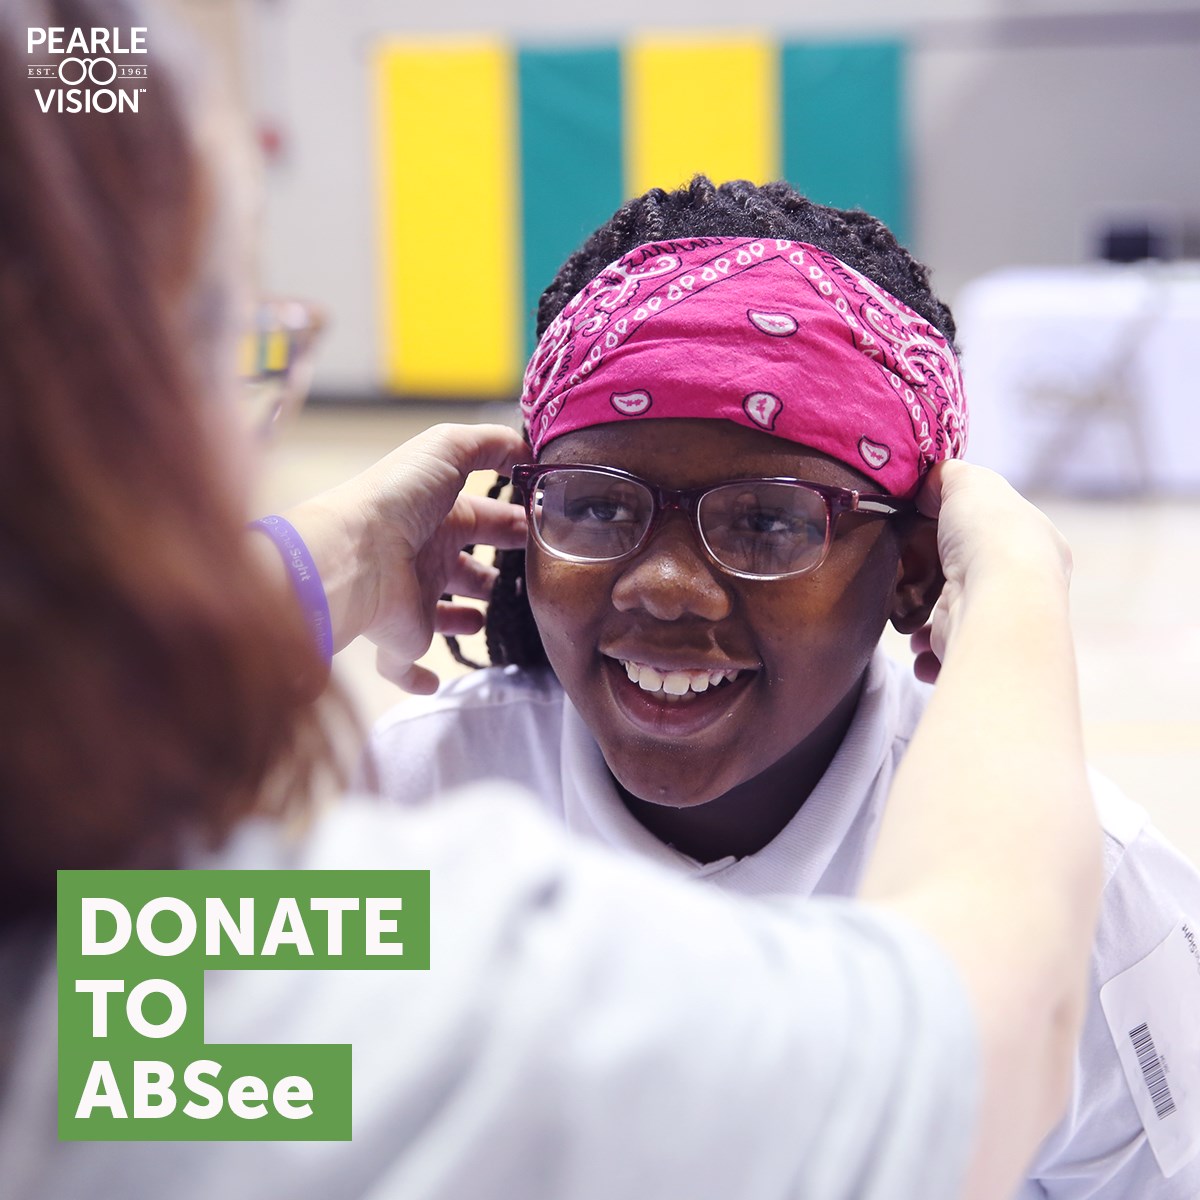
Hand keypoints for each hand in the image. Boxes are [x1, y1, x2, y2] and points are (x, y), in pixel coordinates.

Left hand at [279, 423, 529, 692]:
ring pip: (440, 611)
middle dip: (491, 569)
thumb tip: (523, 448)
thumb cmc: (399, 499)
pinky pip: (403, 664)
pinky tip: (432, 682)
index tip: (543, 532)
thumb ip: (489, 444)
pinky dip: (416, 676)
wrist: (356, 556)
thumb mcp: (447, 451)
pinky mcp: (403, 638)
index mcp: (437, 515)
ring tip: (486, 618)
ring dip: (460, 615)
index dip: (511, 523)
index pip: (482, 518)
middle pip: (463, 565)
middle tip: (530, 577)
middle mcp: (424, 557)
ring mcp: (413, 599)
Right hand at [909, 461, 1071, 683]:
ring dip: (928, 619)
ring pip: (960, 617)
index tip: (930, 528)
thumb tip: (931, 484)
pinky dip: (926, 651)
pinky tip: (916, 644)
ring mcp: (1003, 621)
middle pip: (976, 577)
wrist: (997, 599)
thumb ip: (950, 476)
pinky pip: (947, 652)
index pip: (999, 533)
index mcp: (1037, 545)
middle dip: (940, 577)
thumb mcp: (969, 482)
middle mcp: (1026, 585)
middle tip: (911, 571)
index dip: (966, 528)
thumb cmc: (989, 535)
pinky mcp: (979, 651)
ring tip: (907, 614)